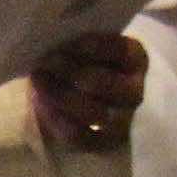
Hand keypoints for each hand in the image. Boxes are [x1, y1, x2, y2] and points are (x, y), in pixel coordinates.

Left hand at [30, 31, 147, 150]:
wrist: (89, 96)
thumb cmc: (88, 62)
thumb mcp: (92, 47)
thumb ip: (80, 41)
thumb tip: (55, 33)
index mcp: (137, 61)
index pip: (121, 51)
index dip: (92, 46)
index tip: (66, 42)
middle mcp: (136, 92)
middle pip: (104, 84)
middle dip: (69, 71)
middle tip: (46, 61)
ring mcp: (123, 120)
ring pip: (93, 113)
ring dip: (60, 96)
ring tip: (39, 81)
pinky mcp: (105, 142)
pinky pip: (81, 136)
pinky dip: (57, 120)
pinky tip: (42, 104)